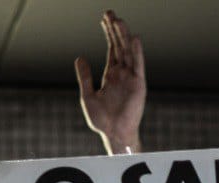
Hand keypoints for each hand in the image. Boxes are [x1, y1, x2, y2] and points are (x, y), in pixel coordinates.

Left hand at [76, 10, 145, 154]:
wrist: (114, 134)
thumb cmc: (102, 120)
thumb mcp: (88, 95)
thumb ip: (85, 77)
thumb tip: (80, 58)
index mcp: (111, 75)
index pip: (111, 49)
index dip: (108, 34)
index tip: (105, 19)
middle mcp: (123, 74)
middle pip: (119, 46)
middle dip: (115, 30)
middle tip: (110, 13)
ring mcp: (131, 78)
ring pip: (128, 52)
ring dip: (124, 36)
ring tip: (119, 20)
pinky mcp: (138, 85)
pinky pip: (138, 65)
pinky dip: (136, 52)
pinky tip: (134, 39)